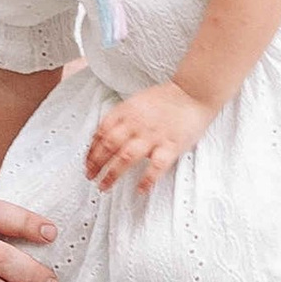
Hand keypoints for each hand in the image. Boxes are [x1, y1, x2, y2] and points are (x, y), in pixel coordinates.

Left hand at [86, 84, 210, 193]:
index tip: (87, 162)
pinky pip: (156, 166)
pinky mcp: (171, 145)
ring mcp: (153, 135)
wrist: (193, 92)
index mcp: (127, 111)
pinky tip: (140, 189)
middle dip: (96, 164)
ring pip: (126, 157)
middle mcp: (136, 123)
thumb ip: (121, 118)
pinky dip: (147, 180)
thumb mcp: (136, 101)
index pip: (101, 131)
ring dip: (112, 174)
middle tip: (90, 176)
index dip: (91, 149)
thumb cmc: (166, 99)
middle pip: (109, 146)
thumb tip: (104, 136)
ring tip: (105, 185)